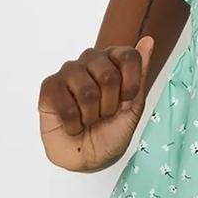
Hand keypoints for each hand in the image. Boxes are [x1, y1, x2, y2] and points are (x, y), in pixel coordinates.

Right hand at [38, 36, 154, 171]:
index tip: (128, 99)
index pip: (127, 55)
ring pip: (87, 90)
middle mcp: (90, 61)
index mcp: (113, 62)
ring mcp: (68, 73)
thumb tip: (148, 41)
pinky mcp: (49, 88)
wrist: (90, 157)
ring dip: (92, 115)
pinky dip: (75, 123)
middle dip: (111, 104)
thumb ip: (141, 74)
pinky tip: (74, 125)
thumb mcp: (134, 106)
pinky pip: (67, 105)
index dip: (131, 82)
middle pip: (108, 74)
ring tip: (89, 119)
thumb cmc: (112, 130)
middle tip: (105, 113)